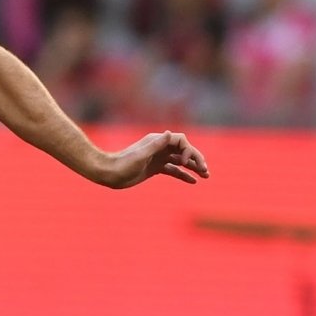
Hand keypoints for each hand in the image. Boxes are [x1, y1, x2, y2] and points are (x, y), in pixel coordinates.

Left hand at [95, 130, 210, 188]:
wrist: (109, 174)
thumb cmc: (123, 164)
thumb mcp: (140, 155)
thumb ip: (155, 145)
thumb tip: (169, 133)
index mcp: (158, 141)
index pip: (181, 141)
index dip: (188, 150)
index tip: (186, 163)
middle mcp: (160, 148)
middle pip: (184, 150)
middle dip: (196, 159)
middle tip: (206, 171)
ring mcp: (158, 158)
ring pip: (181, 161)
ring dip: (193, 167)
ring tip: (206, 176)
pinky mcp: (155, 168)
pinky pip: (173, 170)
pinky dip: (183, 175)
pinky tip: (193, 181)